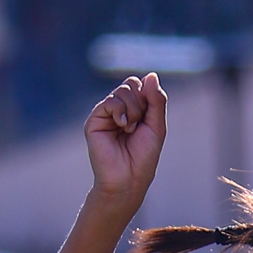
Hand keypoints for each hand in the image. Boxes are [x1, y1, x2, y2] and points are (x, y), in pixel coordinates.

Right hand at [84, 72, 167, 214]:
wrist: (128, 178)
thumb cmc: (143, 156)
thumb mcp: (157, 125)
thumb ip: (156, 100)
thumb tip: (151, 74)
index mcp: (135, 110)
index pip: (142, 86)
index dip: (149, 96)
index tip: (149, 116)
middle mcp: (120, 110)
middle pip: (131, 85)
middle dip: (141, 103)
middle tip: (139, 124)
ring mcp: (106, 114)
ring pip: (122, 91)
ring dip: (132, 110)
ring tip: (130, 129)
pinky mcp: (95, 120)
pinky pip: (110, 101)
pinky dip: (120, 112)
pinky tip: (122, 127)